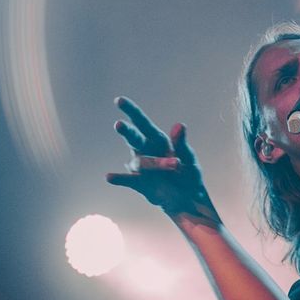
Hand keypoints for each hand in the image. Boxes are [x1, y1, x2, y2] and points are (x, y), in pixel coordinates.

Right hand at [106, 97, 217, 221]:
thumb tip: (179, 125)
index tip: (119, 100)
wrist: (187, 199)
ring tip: (177, 164)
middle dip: (127, 131)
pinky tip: (109, 176)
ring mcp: (141, 168)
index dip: (131, 111)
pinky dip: (119, 179)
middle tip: (119, 125)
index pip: (143, 123)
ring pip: (141, 162)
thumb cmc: (188, 173)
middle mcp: (146, 151)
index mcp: (158, 141)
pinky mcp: (139, 184)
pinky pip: (128, 180)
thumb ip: (182, 143)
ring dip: (157, 163)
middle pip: (134, 138)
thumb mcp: (189, 158)